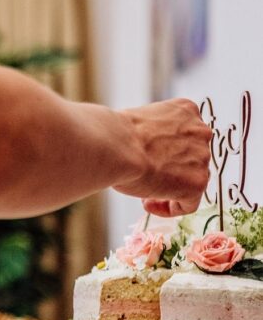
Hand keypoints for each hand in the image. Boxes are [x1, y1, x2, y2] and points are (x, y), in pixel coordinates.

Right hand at [114, 99, 211, 215]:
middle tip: (146, 177)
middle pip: (192, 159)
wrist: (116, 146)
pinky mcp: (197, 183)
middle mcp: (201, 131)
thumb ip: (155, 136)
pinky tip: (148, 203)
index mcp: (186, 110)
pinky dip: (169, 208)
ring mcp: (202, 158)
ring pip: (191, 181)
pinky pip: (188, 204)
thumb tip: (148, 153)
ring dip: (169, 189)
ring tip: (143, 192)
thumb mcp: (141, 123)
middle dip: (170, 171)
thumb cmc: (117, 135)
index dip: (167, 154)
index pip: (186, 137)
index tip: (151, 161)